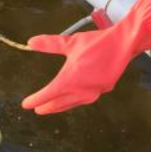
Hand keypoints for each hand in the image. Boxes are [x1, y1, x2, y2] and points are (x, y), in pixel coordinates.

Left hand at [21, 25, 141, 113]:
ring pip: (71, 104)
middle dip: (47, 107)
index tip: (26, 104)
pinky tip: (73, 97)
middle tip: (38, 109)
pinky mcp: (103, 90)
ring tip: (52, 107)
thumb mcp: (70, 43)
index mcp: (69, 80)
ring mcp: (93, 93)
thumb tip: (30, 42)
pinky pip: (84, 99)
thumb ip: (49, 44)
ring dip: (60, 106)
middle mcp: (80, 91)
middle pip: (58, 104)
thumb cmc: (96, 42)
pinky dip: (74, 100)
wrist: (124, 44)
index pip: (47, 95)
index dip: (34, 100)